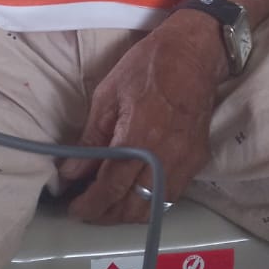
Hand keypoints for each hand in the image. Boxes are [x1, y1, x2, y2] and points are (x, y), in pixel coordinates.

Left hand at [57, 13, 223, 223]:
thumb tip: (71, 171)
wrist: (194, 53)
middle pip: (131, 207)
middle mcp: (164, 159)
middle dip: (105, 215)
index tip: (74, 209)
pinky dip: (150, 203)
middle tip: (86, 209)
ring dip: (128, 214)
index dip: (89, 205)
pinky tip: (135, 192)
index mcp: (138, 139)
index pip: (110, 188)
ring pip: (153, 208)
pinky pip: (171, 196)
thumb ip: (90, 139)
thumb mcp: (108, 95)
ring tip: (107, 205)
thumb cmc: (148, 66)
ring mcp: (184, 162)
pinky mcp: (197, 161)